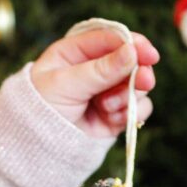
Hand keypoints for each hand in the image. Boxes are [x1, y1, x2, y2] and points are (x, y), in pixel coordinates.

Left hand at [31, 28, 159, 137]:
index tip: (148, 54)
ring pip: (137, 86)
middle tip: (144, 82)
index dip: (133, 44)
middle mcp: (95, 69)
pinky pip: (139, 109)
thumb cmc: (41, 109)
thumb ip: (100, 69)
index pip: (111, 39)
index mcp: (77, 52)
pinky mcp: (116, 114)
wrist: (38, 148)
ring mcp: (108, 92)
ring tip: (107, 108)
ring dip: (128, 97)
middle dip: (139, 72)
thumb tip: (132, 52)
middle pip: (131, 61)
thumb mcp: (66, 84)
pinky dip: (131, 114)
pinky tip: (112, 119)